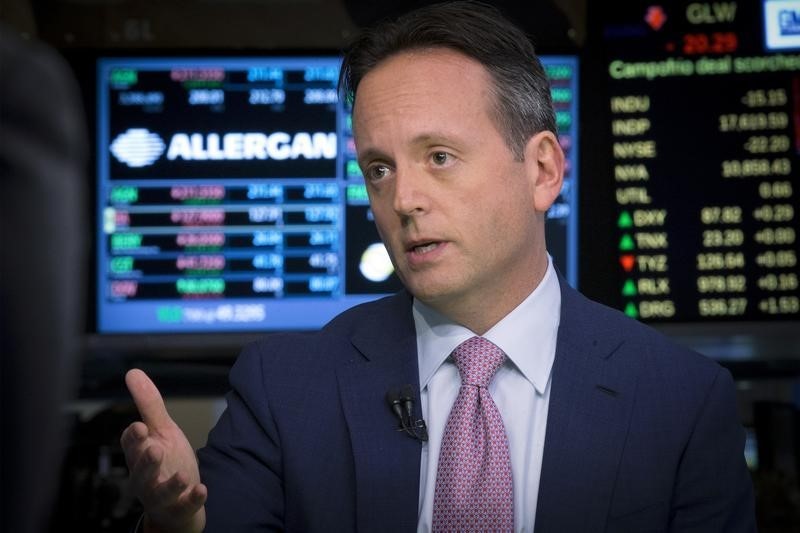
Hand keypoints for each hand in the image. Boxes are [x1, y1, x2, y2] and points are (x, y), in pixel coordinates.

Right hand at [121, 369, 206, 532]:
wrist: (176, 501)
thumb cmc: (164, 461)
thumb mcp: (161, 430)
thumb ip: (148, 404)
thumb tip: (132, 372)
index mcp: (139, 454)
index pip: (131, 445)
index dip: (134, 437)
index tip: (140, 427)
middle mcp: (145, 477)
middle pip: (141, 471)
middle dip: (146, 461)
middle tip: (154, 449)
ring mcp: (161, 495)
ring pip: (159, 492)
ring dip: (169, 484)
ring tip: (181, 475)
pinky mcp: (179, 507)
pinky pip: (184, 506)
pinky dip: (191, 499)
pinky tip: (201, 490)